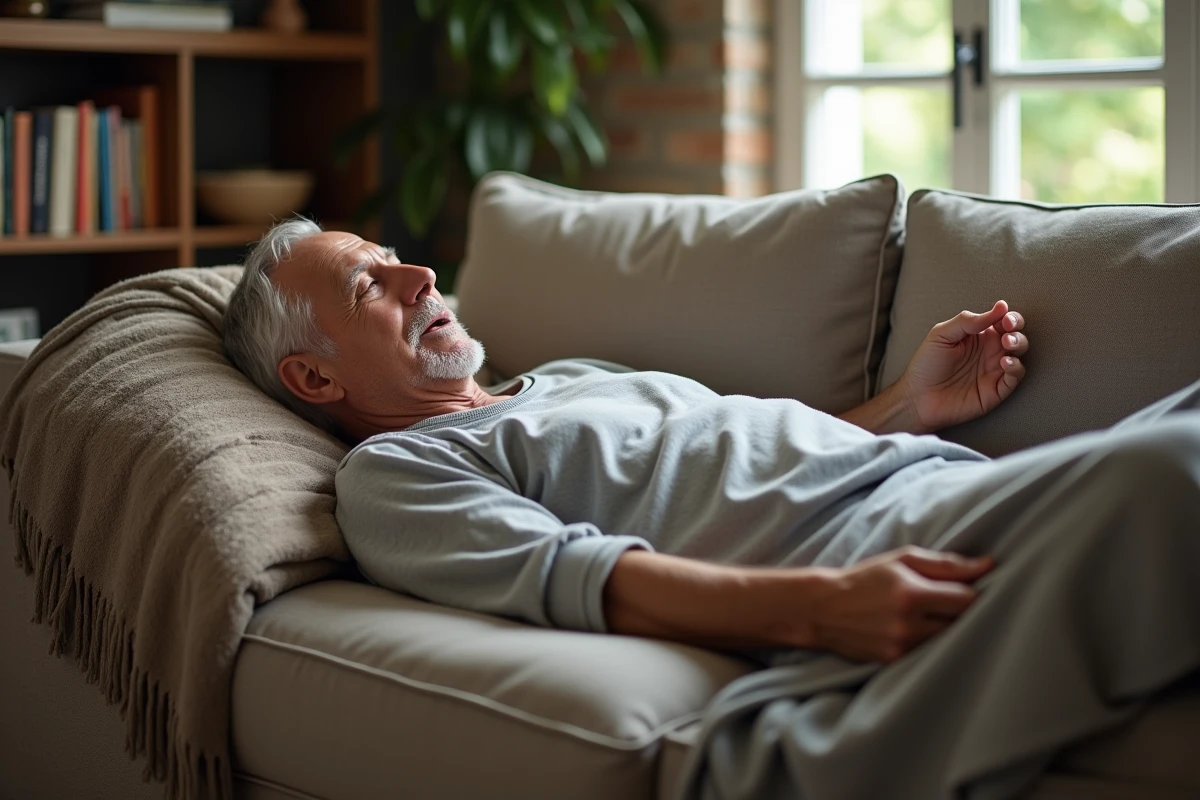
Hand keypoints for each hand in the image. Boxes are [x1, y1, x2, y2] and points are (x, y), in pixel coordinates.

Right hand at [805, 547, 993, 662]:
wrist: (823, 608)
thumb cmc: (865, 578)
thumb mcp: (902, 560)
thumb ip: (946, 564)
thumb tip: (988, 565)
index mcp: (911, 593)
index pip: (966, 600)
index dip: (975, 593)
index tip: (971, 589)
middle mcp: (908, 623)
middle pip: (961, 622)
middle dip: (962, 612)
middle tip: (954, 602)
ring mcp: (901, 646)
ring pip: (947, 639)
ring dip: (948, 628)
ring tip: (935, 615)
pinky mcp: (894, 661)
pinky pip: (928, 652)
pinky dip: (930, 641)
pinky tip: (920, 630)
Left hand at [900, 301, 1028, 432]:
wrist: (917, 398)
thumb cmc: (926, 365)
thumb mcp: (941, 335)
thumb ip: (967, 321)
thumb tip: (998, 308)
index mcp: (977, 335)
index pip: (1000, 320)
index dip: (1007, 315)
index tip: (1004, 315)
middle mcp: (989, 351)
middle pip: (1015, 334)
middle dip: (1016, 327)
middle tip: (1008, 327)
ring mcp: (994, 369)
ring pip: (1019, 353)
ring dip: (1018, 344)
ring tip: (1006, 343)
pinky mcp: (996, 389)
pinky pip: (1015, 377)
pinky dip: (1015, 367)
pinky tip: (1004, 362)